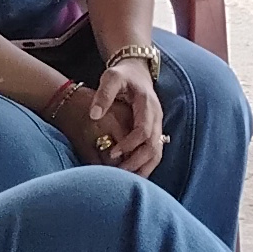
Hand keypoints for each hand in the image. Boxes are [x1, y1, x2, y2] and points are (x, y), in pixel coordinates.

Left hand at [92, 58, 166, 176]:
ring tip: (127, 181)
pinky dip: (145, 166)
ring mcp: (158, 124)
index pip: (143, 130)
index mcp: (147, 104)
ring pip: (157, 153)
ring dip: (143, 169)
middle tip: (118, 174)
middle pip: (153, 146)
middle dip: (136, 163)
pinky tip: (132, 175)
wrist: (137, 70)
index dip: (129, 144)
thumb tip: (94, 115)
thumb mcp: (111, 77)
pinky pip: (155, 152)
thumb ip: (103, 95)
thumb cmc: (121, 74)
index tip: (112, 153)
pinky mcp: (155, 130)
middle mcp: (156, 116)